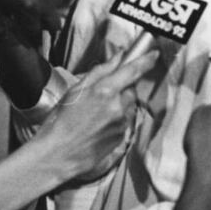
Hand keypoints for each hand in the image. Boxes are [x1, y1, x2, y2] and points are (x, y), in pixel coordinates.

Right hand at [37, 50, 158, 180]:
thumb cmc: (60, 122)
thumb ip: (100, 71)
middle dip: (122, 89)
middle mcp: (117, 107)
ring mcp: (121, 124)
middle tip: (102, 95)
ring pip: (128, 107)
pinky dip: (116, 120)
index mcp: (105, 91)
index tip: (154, 54)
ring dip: (119, 105)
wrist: (56, 155)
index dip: (146, 60)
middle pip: (131, 90)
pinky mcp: (122, 138)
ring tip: (95, 115)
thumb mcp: (75, 90)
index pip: (133, 71)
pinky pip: (124, 122)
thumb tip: (118, 57)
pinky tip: (98, 126)